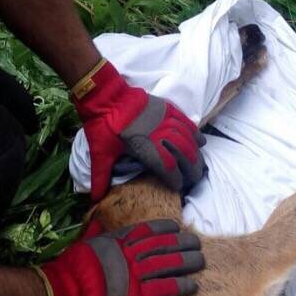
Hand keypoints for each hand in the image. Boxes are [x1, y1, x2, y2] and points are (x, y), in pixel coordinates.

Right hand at [36, 219, 204, 295]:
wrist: (62, 291)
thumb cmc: (69, 267)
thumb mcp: (83, 242)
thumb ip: (96, 231)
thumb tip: (98, 220)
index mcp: (117, 240)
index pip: (147, 230)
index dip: (165, 228)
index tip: (177, 226)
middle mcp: (129, 254)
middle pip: (163, 245)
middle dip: (183, 243)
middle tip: (197, 242)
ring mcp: (133, 274)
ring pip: (168, 265)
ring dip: (187, 262)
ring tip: (201, 261)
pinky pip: (163, 289)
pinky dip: (180, 286)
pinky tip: (193, 285)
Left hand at [71, 58, 205, 202]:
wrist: (105, 96)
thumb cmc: (103, 126)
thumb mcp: (100, 153)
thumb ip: (100, 176)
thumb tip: (94, 198)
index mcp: (146, 148)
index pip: (168, 167)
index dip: (176, 179)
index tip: (178, 187)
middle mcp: (160, 134)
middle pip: (184, 154)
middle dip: (192, 169)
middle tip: (194, 179)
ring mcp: (166, 120)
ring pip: (188, 138)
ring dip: (196, 153)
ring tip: (200, 165)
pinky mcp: (167, 109)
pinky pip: (186, 122)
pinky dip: (195, 133)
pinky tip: (200, 142)